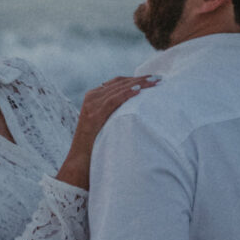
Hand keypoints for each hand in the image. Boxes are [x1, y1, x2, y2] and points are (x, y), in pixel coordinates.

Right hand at [56, 74, 160, 188]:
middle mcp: (92, 97)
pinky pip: (113, 100)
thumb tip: (136, 109)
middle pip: (120, 82)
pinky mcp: (94, 115)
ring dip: (139, 84)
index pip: (118, 82)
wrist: (80, 161)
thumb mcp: (106, 123)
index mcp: (94, 97)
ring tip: (154, 82)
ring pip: (119, 88)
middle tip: (159, 78)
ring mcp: (91, 105)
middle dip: (141, 79)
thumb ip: (115, 112)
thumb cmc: (96, 145)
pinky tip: (139, 91)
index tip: (152, 78)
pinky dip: (127, 93)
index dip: (136, 78)